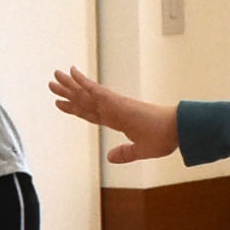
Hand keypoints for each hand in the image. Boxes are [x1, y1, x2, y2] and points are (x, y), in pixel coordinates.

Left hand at [49, 67, 179, 162]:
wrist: (177, 130)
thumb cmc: (164, 138)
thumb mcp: (140, 151)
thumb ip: (125, 153)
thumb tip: (109, 157)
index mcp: (118, 120)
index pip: (91, 113)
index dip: (75, 108)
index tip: (61, 103)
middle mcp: (113, 110)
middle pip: (85, 101)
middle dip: (68, 93)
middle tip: (52, 85)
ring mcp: (115, 104)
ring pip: (87, 93)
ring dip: (70, 85)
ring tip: (55, 76)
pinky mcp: (118, 102)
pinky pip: (96, 90)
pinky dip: (83, 82)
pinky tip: (72, 73)